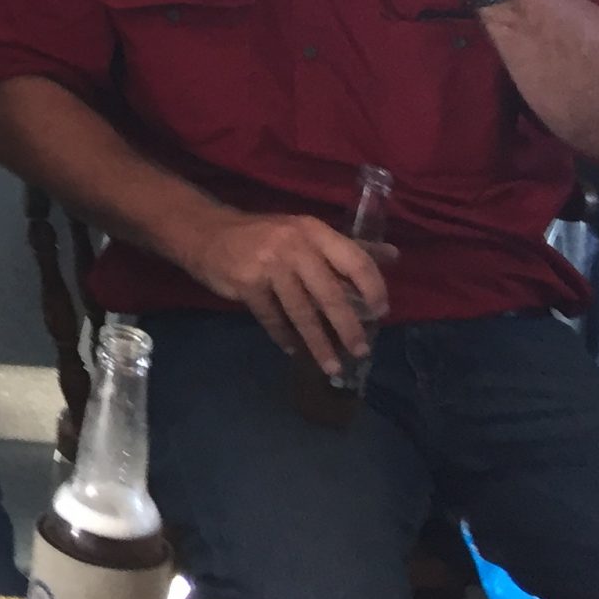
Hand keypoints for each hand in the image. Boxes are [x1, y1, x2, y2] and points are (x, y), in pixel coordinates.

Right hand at [184, 211, 396, 374]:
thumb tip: (394, 255)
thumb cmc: (263, 235)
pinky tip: (293, 350)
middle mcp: (293, 245)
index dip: (372, 288)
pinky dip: (284, 337)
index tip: (381, 313)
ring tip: (332, 367)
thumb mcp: (305, 233)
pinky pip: (271, 318)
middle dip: (348, 327)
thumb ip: (348, 247)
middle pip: (329, 293)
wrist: (204, 232)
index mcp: (313, 231)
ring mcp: (267, 264)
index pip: (354, 259)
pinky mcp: (245, 282)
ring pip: (301, 312)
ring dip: (318, 343)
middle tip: (361, 351)